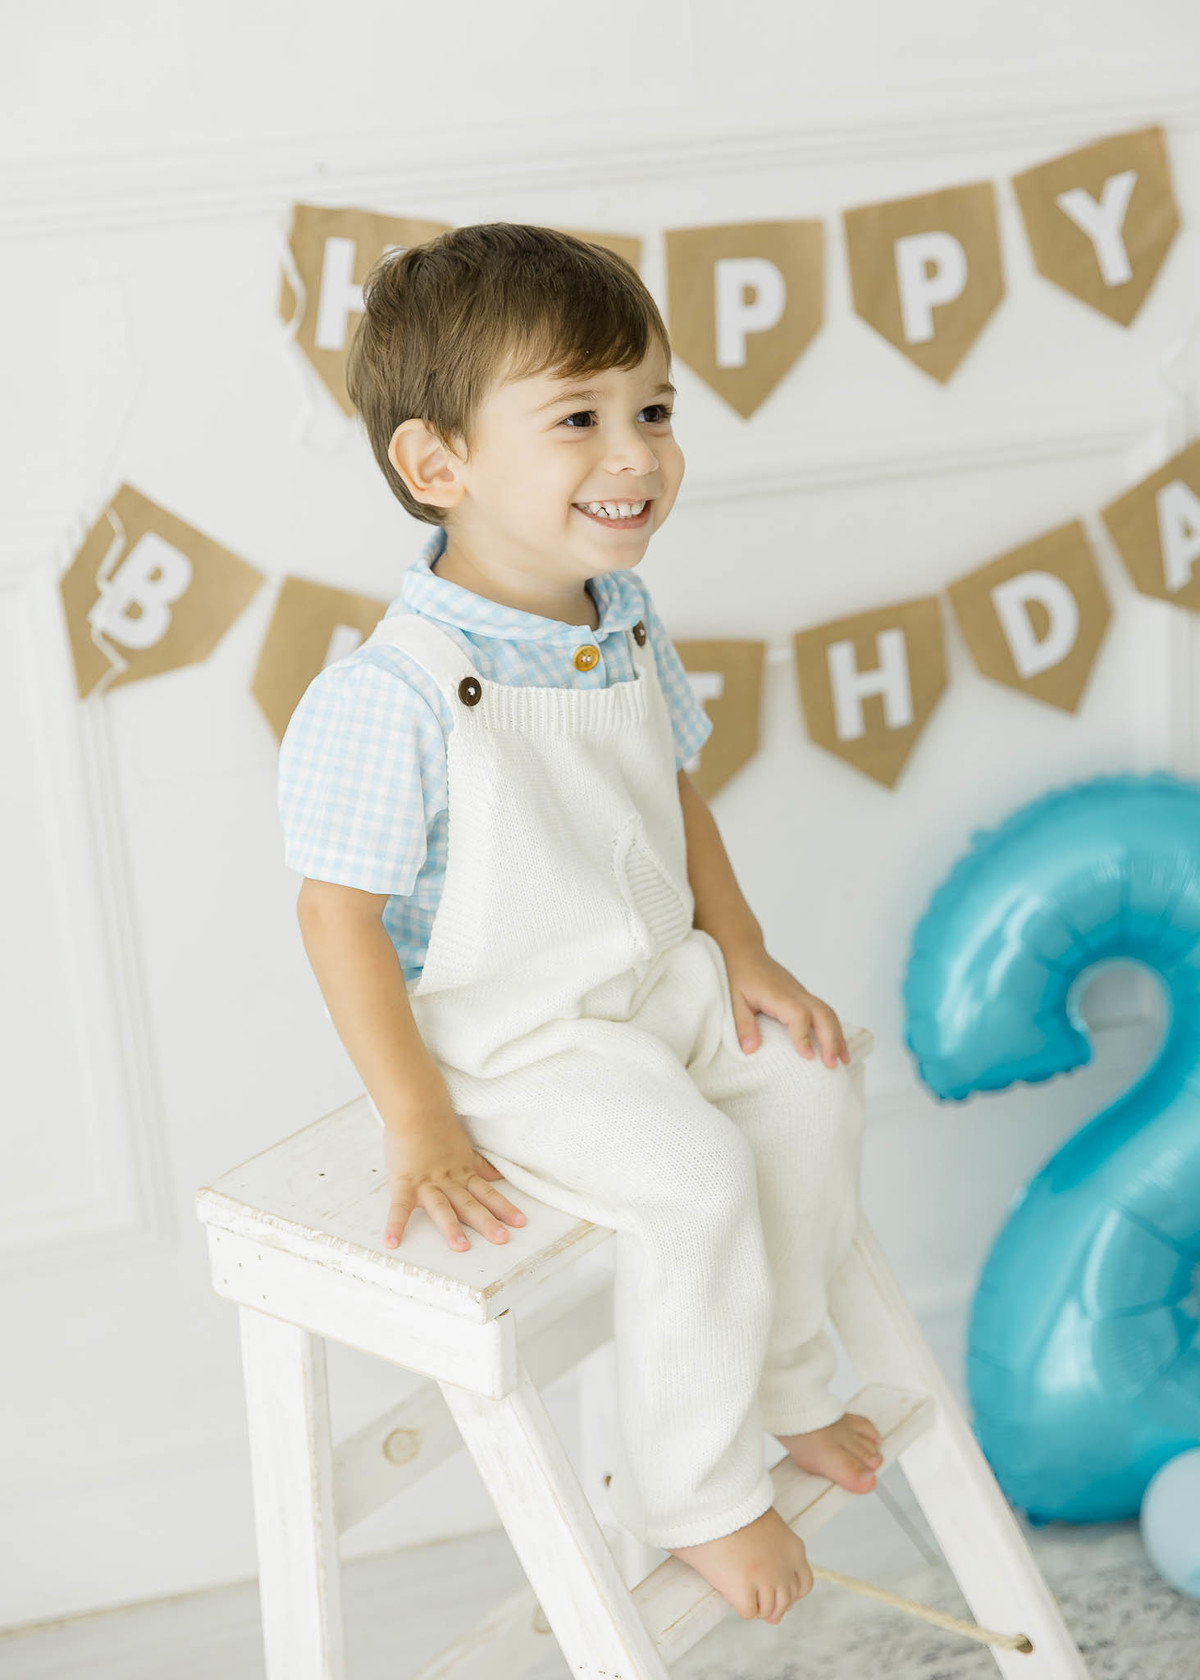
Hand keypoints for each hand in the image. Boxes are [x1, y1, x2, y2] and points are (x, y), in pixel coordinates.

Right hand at [380, 1112, 526, 1251]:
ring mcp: (426, 1183)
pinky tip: (392, 1243)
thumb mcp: (462, 1148)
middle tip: (502, 1239)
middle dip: (486, 1222)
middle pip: (469, 1204)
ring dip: (451, 1227)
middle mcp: (448, 1181)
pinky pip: (399, 1207)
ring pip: (442, 1207)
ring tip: (461, 1247)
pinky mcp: (403, 1183)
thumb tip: (495, 1177)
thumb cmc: (437, 1126)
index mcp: (462, 1173)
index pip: (486, 1193)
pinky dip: (395, 1224)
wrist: (416, 1108)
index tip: (520, 1222)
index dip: (503, 1207)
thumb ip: (478, 1165)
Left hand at [721, 943, 849, 1066]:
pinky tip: (838, 1048)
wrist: (747, 953)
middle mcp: (796, 994)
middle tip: (831, 1065)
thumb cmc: (740, 976)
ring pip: (829, 1013)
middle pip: (823, 1014)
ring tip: (843, 1061)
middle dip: (831, 1040)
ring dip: (838, 1037)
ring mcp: (803, 994)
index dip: (804, 1035)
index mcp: (779, 995)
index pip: (798, 1015)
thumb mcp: (735, 1002)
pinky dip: (834, 1030)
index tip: (807, 1056)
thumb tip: (750, 1051)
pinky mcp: (805, 997)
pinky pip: (825, 1012)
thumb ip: (743, 1026)